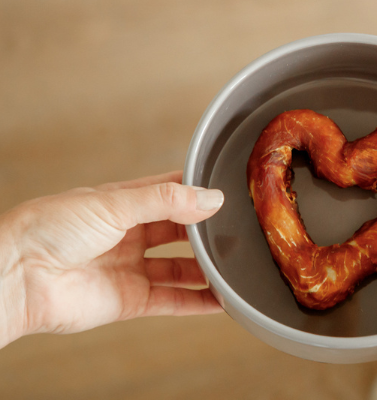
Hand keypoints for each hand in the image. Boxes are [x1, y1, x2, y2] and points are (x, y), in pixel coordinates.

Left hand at [0, 172, 224, 346]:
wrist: (18, 277)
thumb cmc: (48, 229)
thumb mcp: (114, 202)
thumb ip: (166, 200)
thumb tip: (211, 198)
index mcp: (122, 202)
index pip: (170, 192)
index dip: (198, 193)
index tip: (226, 194)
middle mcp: (128, 234)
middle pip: (179, 230)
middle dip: (206, 230)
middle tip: (237, 230)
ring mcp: (130, 268)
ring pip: (180, 267)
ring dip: (205, 267)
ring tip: (235, 264)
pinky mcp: (129, 300)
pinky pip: (172, 300)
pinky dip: (197, 302)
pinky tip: (221, 299)